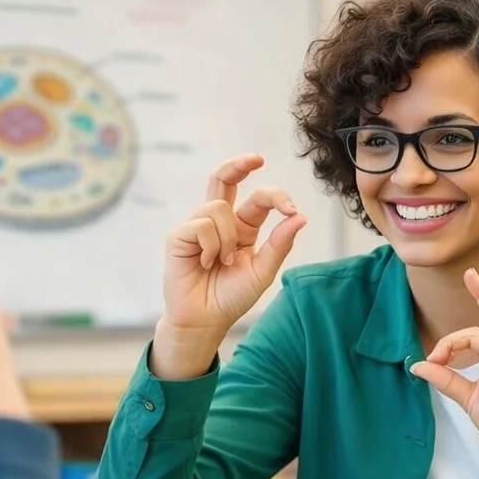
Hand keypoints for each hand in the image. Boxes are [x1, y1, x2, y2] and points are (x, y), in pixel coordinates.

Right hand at [150, 155, 306, 378]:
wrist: (205, 320)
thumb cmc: (231, 297)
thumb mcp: (262, 271)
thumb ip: (279, 244)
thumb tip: (300, 217)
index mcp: (242, 227)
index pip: (258, 199)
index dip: (276, 197)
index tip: (291, 208)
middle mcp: (218, 222)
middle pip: (224, 178)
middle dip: (238, 163)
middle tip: (256, 158)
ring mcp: (196, 226)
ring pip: (218, 208)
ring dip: (226, 238)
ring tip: (222, 262)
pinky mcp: (178, 236)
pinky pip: (201, 224)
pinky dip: (210, 245)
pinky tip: (204, 263)